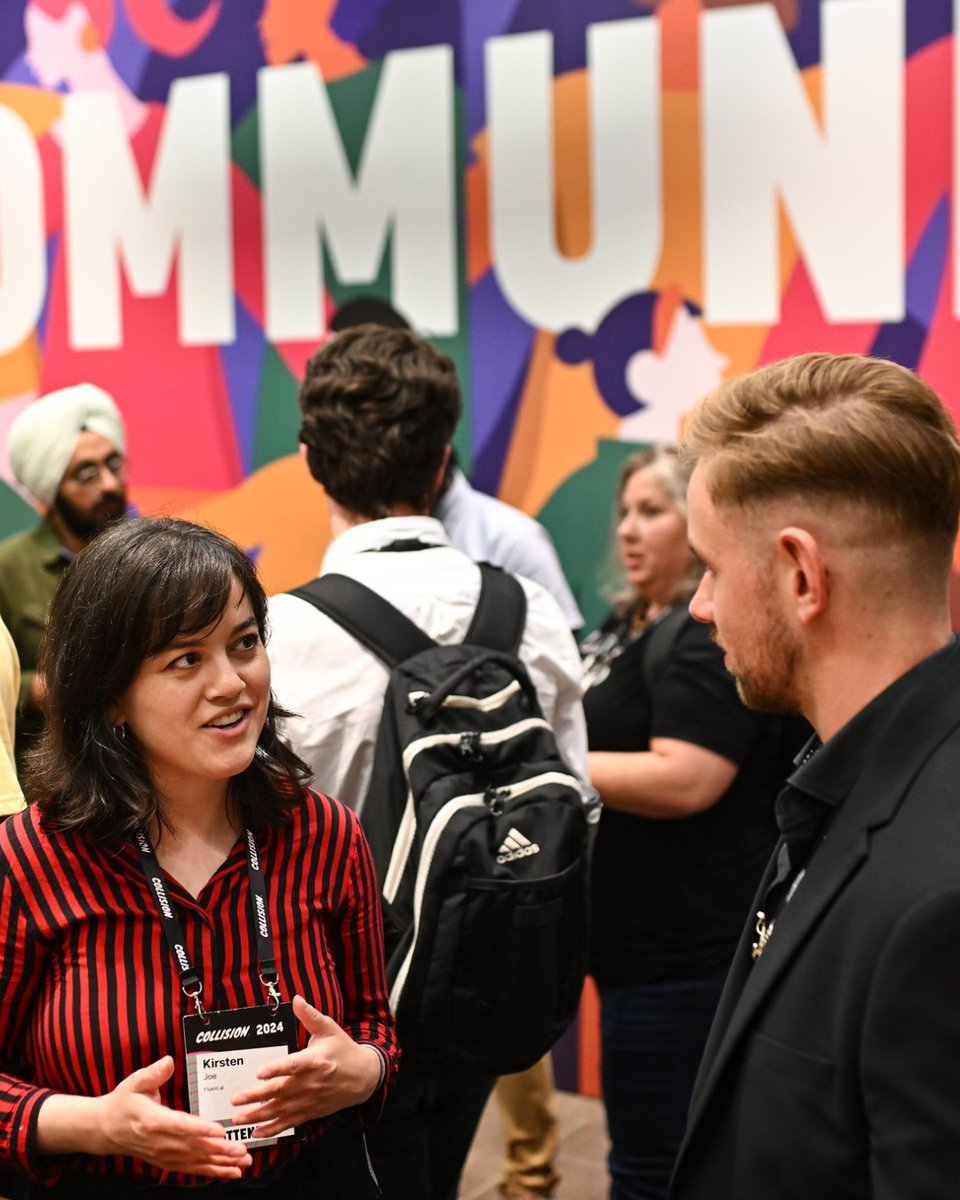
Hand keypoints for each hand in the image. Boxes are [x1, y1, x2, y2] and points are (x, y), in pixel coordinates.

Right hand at [97, 1056, 251, 1177]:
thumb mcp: (135, 1082)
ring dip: (220, 1163)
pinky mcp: (166, 1162)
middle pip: (193, 1147)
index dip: (201, 1130)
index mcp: (152, 1121)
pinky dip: (210, 1171)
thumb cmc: (123, 1102)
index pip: (180, 1126)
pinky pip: (190, 1169)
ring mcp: (163, 1155)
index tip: (221, 1131)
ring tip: (242, 1162)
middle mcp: (159, 1142)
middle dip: (219, 1150)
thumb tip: (168, 1062)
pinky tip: (228, 1172)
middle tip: (242, 1150)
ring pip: (195, 1161)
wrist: (105, 1129)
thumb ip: (153, 1073)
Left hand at [230, 995, 382, 1138]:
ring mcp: (310, 1100)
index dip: (277, 1069)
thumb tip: (296, 999)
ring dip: (259, 1115)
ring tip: (239, 1118)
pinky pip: (289, 1123)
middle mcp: (312, 1083)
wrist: (364, 1077)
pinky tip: (256, 1133)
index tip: (260, 1072)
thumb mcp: (329, 1029)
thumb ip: (310, 1016)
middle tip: (236, 1099)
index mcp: (316, 1060)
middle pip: (281, 1090)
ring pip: (281, 1110)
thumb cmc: (343, 1051)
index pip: (294, 1065)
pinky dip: (273, 1129)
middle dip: (257, 1096)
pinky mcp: (310, 1112)